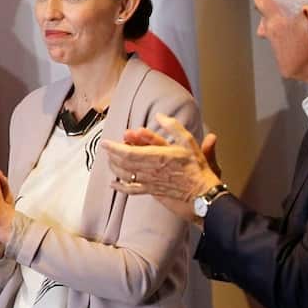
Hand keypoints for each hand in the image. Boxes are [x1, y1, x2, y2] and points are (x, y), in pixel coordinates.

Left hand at [103, 113, 220, 217]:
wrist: (202, 191)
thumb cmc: (195, 167)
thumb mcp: (188, 141)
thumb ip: (173, 127)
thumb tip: (160, 116)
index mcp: (157, 156)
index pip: (128, 152)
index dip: (114, 148)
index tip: (105, 143)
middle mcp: (150, 170)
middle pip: (123, 163)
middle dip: (111, 155)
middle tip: (107, 148)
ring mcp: (149, 181)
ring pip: (124, 175)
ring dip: (114, 167)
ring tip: (109, 159)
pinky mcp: (150, 190)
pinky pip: (131, 190)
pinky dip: (120, 187)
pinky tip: (113, 184)